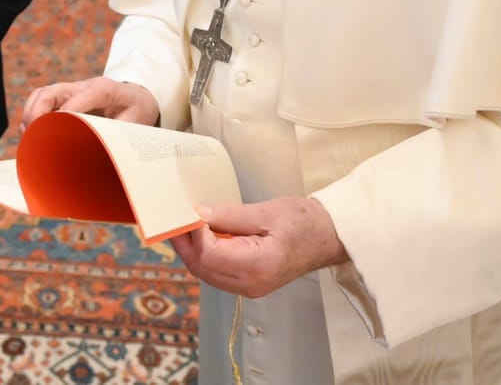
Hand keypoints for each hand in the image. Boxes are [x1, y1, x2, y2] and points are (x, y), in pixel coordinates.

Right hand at [20, 76, 158, 129]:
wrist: (137, 95)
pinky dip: (31, 116)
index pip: (77, 99)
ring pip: (40, 95)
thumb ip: (119, 134)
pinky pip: (39, 101)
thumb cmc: (136, 110)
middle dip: (36, 114)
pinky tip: (32, 135)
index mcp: (104, 89)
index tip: (53, 136)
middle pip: (49, 92)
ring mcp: (70, 90)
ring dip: (30, 115)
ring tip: (29, 138)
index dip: (63, 116)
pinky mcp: (63, 97)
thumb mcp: (136, 122)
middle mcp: (82, 86)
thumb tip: (100, 153)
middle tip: (33, 137)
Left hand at [167, 197, 348, 298]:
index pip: (210, 255)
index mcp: (259, 266)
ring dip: (192, 251)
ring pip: (206, 274)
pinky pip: (217, 274)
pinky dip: (204, 256)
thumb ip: (230, 215)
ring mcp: (250, 288)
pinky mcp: (249, 284)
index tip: (187, 212)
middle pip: (203, 268)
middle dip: (184, 245)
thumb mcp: (266, 211)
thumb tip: (198, 214)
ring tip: (184, 226)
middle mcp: (252, 284)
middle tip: (173, 220)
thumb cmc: (303, 222)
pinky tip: (201, 238)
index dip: (194, 234)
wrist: (328, 238)